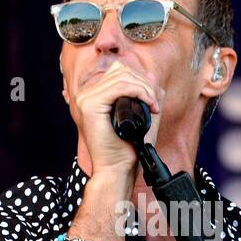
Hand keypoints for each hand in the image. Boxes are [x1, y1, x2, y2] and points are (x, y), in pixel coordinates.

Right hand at [72, 61, 161, 177]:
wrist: (116, 170)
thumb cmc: (126, 149)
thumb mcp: (142, 117)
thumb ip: (146, 95)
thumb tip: (151, 74)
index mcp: (94, 96)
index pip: (118, 71)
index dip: (140, 79)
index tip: (153, 100)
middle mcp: (86, 95)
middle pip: (120, 70)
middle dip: (144, 83)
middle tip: (155, 104)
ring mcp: (86, 99)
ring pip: (122, 76)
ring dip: (144, 88)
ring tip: (153, 106)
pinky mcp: (90, 105)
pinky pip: (119, 87)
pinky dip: (139, 92)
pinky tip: (148, 105)